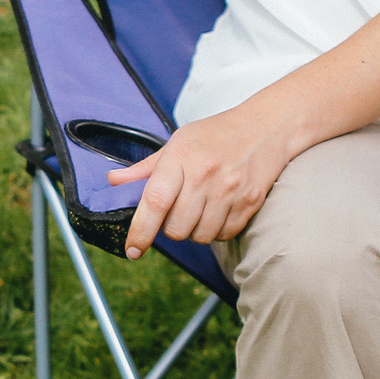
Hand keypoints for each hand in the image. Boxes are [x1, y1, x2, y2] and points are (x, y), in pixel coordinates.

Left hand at [105, 103, 292, 257]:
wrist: (266, 127)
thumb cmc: (215, 135)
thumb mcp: (177, 142)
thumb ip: (145, 167)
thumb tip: (113, 181)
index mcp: (180, 158)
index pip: (155, 202)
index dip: (140, 231)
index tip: (132, 250)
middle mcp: (205, 176)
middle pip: (176, 228)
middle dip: (170, 228)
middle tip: (177, 209)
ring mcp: (229, 190)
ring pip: (199, 236)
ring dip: (194, 231)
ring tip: (199, 208)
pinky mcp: (249, 202)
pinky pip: (224, 235)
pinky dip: (216, 230)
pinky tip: (218, 210)